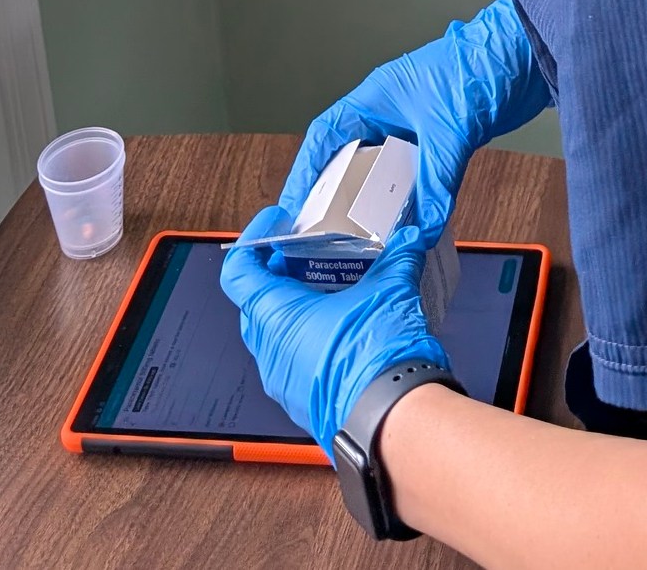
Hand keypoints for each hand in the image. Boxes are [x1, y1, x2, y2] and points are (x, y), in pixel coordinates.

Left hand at [222, 207, 449, 448]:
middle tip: (307, 253)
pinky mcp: (303, 401)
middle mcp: (271, 351)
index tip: (274, 224)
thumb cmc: (377, 360)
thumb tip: (407, 238)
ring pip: (275, 334)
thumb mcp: (390, 291)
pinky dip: (308, 337)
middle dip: (278, 274)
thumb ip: (397, 257)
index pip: (239, 273)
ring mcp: (284, 382)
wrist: (392, 422)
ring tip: (330, 287)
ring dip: (295, 308)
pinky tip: (342, 326)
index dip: (253, 240)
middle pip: (256, 302)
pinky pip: (292, 360)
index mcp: (278, 318)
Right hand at [279, 0, 550, 243]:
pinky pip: (417, 175)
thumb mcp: (450, 130)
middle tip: (325, 236)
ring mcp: (416, 125)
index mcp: (376, 96)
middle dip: (339, 196)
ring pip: (385, 171)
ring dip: (379, 202)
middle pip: (351, 158)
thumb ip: (435, 182)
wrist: (529, 53)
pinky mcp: (443, 138)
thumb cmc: (482, 66)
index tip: (293, 210)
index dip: (306, 173)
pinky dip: (412, 199)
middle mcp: (389, 111)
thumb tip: (421, 230)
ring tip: (364, 239)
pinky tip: (409, 224)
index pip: (326, 136)